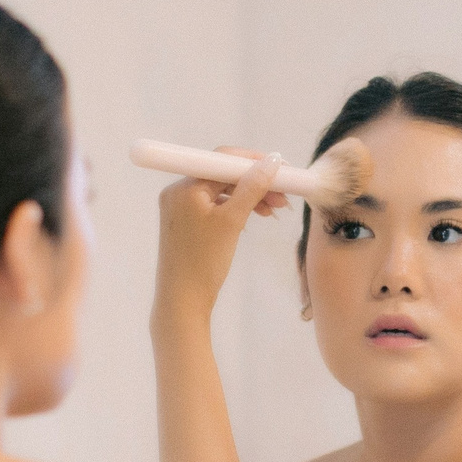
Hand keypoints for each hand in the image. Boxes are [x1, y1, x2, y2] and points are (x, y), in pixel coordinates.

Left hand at [154, 148, 284, 323]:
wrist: (183, 302)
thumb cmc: (204, 262)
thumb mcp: (232, 221)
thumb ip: (252, 188)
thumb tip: (273, 160)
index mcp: (184, 187)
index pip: (222, 159)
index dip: (254, 161)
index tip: (282, 169)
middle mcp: (178, 192)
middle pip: (223, 175)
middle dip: (255, 181)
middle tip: (283, 195)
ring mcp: (181, 208)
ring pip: (222, 191)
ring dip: (249, 195)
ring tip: (274, 209)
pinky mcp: (187, 223)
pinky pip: (215, 205)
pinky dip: (236, 208)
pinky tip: (255, 216)